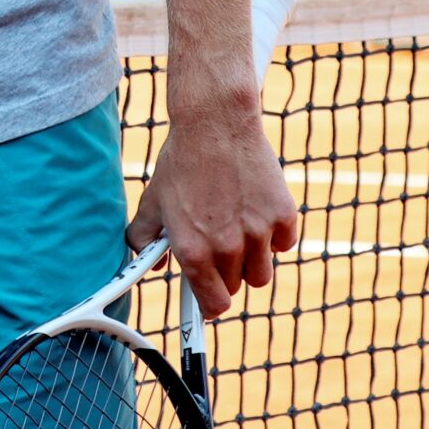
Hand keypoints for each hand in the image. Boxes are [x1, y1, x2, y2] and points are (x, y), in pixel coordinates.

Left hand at [127, 108, 299, 319]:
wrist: (215, 124)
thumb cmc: (181, 163)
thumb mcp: (154, 201)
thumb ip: (146, 239)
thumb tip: (152, 266)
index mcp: (193, 249)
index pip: (213, 304)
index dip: (211, 304)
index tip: (210, 298)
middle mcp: (226, 246)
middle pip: (237, 286)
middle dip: (227, 272)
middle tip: (217, 243)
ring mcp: (258, 233)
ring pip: (262, 272)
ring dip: (252, 259)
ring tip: (236, 227)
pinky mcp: (282, 216)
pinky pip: (283, 244)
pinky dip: (273, 235)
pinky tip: (255, 209)